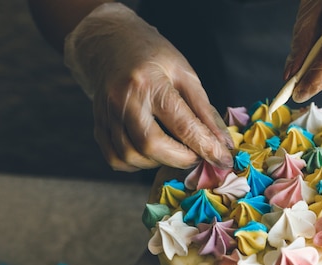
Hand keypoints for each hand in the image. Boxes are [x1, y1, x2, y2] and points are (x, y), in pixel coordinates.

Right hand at [64, 3, 232, 171]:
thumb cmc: (153, 56)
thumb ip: (205, 111)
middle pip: (151, 145)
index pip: (182, 125)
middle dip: (181, 159)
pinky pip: (115, 158)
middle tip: (196, 155)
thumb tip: (223, 143)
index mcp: (150, 83)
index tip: (223, 160)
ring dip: (158, 163)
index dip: (206, 147)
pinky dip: (136, 164)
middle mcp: (124, 100)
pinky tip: (151, 153)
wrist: (109, 43)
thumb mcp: (186, 75)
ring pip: (130, 156)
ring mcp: (107, 114)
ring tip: (175, 151)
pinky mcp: (98, 125)